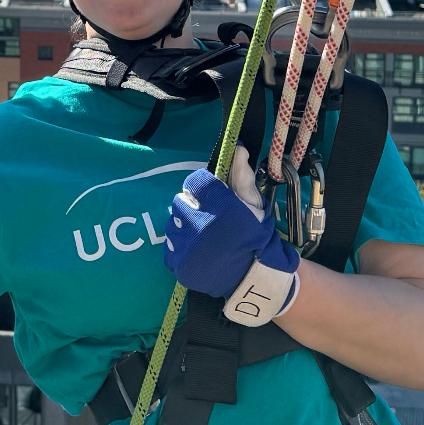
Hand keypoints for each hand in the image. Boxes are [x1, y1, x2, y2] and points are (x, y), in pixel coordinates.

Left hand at [165, 148, 300, 324]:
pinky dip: (180, 246)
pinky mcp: (178, 262)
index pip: (195, 182)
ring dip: (183, 226)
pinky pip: (170, 245)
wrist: (251, 276)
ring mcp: (185, 245)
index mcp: (218, 205)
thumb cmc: (253, 236)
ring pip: (173, 223)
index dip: (202, 188)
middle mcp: (198, 223)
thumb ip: (242, 176)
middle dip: (192, 207)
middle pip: (181, 202)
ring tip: (202, 237)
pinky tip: (196, 250)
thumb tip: (238, 148)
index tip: (210, 196)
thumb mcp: (253, 204)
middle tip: (208, 219)